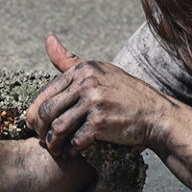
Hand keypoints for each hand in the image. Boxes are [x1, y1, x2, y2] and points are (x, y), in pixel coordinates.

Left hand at [25, 34, 177, 158]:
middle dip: (40, 130)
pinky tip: (72, 153)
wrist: (156, 114)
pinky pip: (75, 141)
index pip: (45, 93)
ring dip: (52, 144)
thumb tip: (48, 38)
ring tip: (56, 150)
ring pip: (57, 128)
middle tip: (42, 140)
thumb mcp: (100, 71)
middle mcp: (87, 83)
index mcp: (83, 69)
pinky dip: (70, 151)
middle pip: (47, 111)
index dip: (35, 112)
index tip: (36, 125)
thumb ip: (71, 61)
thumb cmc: (125, 94)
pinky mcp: (101, 122)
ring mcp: (94, 102)